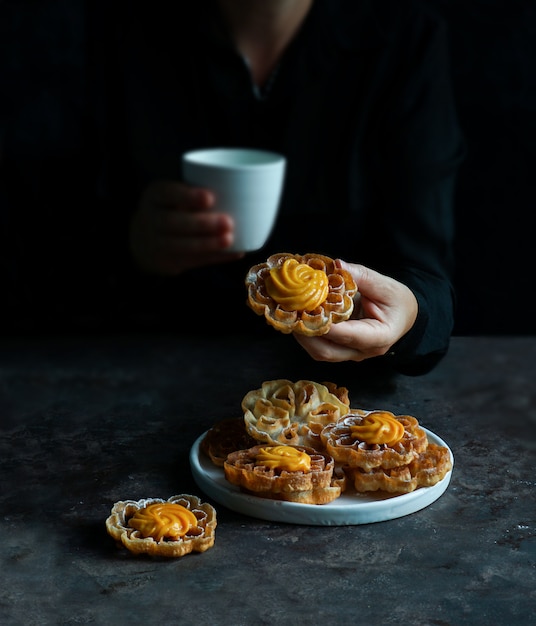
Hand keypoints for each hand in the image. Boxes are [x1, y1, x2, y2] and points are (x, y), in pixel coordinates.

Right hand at [129, 180, 243, 274]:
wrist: (144, 241)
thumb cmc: (173, 210)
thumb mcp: (175, 195)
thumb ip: (198, 192)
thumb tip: (247, 191)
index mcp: (155, 196)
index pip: (167, 193)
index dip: (187, 196)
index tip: (210, 197)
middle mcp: (150, 219)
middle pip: (172, 222)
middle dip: (201, 224)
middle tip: (228, 222)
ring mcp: (156, 244)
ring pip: (180, 246)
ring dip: (207, 244)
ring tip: (229, 239)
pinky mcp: (167, 263)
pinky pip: (191, 261)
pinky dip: (215, 257)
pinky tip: (234, 252)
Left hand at [293, 260, 418, 362]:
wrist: (405, 315)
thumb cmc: (398, 301)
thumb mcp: (386, 285)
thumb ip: (361, 276)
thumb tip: (337, 265)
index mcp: (380, 336)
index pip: (349, 335)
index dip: (326, 325)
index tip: (307, 311)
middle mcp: (363, 351)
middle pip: (328, 351)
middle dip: (305, 333)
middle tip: (290, 312)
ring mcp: (351, 354)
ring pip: (320, 351)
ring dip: (302, 334)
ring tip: (289, 313)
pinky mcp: (341, 350)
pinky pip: (321, 345)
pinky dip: (307, 333)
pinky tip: (298, 316)